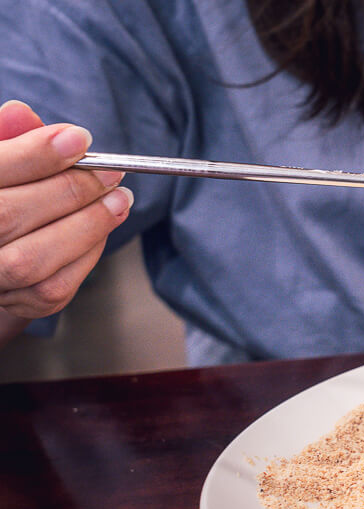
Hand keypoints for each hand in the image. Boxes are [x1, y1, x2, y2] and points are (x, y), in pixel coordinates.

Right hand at [0, 100, 131, 319]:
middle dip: (69, 190)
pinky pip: (52, 290)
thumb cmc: (1, 193)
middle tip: (111, 173)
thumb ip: (4, 139)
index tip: (79, 139)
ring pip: (31, 261)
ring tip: (118, 201)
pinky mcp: (11, 305)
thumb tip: (22, 114)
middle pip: (8, 215)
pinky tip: (99, 231)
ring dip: (86, 227)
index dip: (36, 155)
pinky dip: (84, 257)